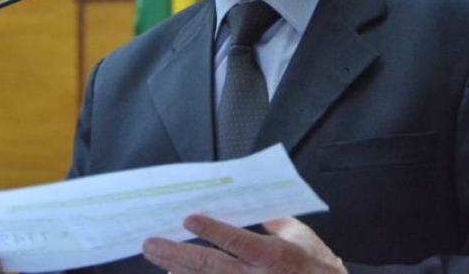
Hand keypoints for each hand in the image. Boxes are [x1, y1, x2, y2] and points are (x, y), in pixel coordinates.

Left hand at [142, 215, 346, 273]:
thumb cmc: (318, 267)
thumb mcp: (300, 236)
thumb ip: (274, 219)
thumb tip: (251, 202)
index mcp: (274, 257)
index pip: (237, 241)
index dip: (211, 230)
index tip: (187, 219)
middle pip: (210, 267)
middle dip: (176, 254)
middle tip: (151, 243)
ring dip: (178, 271)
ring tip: (157, 256)